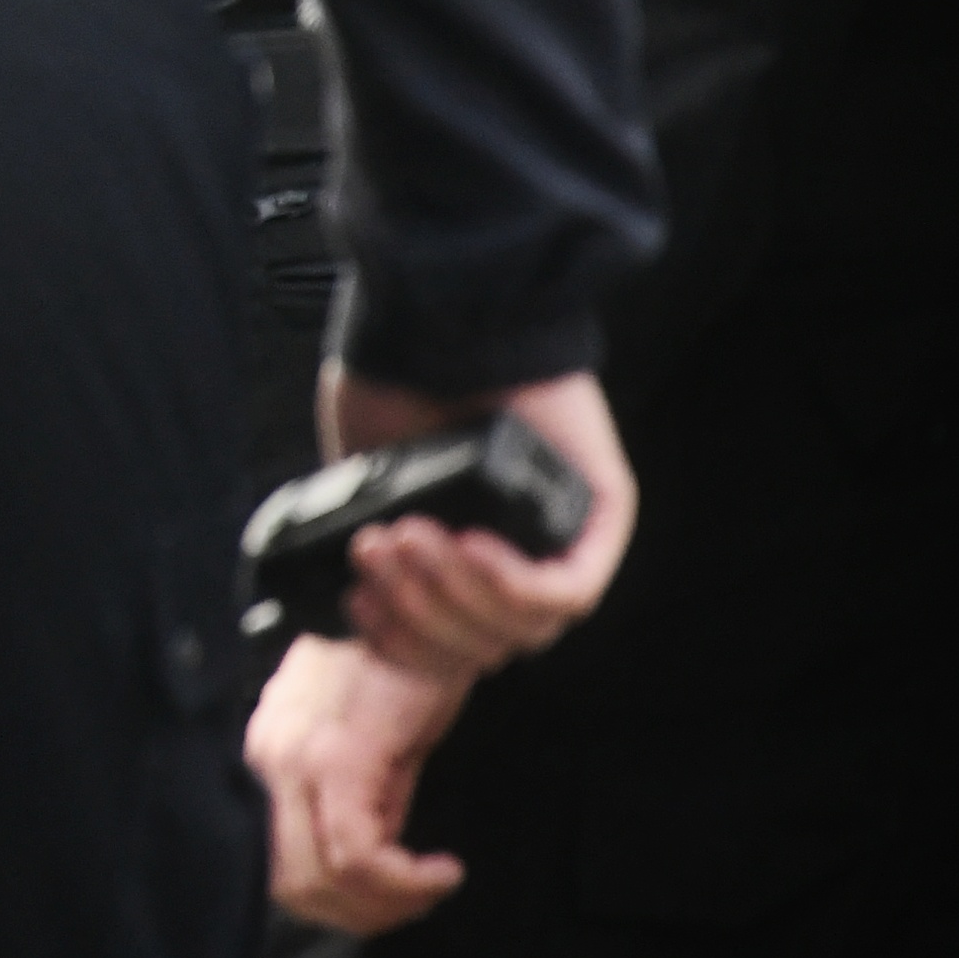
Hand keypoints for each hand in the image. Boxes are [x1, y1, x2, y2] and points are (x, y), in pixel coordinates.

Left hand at [248, 633, 475, 931]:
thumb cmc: (400, 680)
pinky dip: (403, 880)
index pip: (277, 869)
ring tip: (431, 884)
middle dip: (362, 915)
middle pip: (292, 887)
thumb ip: (358, 810)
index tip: (392, 905)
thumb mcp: (371, 753)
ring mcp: (297, 758)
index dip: (339, 908)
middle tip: (417, 902)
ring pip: (320, 877)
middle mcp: (267, 761)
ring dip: (386, 902)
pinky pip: (356, 850)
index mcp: (267, 761)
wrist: (422, 619)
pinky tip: (441, 870)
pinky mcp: (340, 754)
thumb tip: (372, 878)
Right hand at [314, 367, 635, 680]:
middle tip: (379, 554)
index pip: (451, 644)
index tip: (357, 608)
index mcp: (466, 554)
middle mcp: (522, 554)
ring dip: (455, 594)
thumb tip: (359, 613)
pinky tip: (469, 543)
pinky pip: (567, 590)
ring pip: (525, 628)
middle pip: (485, 644)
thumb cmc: (396, 378)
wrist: (435, 312)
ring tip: (414, 538)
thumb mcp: (366, 479)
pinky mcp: (601, 515)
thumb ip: (375, 544)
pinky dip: (511, 583)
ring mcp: (567, 538)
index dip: (401, 643)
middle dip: (418, 611)